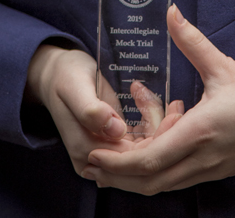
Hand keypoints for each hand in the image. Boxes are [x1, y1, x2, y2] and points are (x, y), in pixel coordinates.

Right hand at [25, 43, 183, 176]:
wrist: (57, 74)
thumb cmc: (65, 77)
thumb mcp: (75, 87)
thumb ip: (91, 110)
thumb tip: (114, 130)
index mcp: (85, 151)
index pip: (129, 158)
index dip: (155, 140)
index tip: (173, 116)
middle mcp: (96, 159)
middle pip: (140, 156)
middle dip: (162, 133)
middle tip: (177, 107)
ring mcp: (107, 152)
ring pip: (144, 149)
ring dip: (160, 127)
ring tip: (172, 103)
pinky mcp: (115, 142)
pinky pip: (141, 141)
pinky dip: (153, 124)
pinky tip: (154, 102)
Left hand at [82, 5, 234, 193]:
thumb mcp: (223, 65)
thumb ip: (191, 41)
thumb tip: (170, 11)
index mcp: (201, 132)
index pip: (150, 160)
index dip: (118, 162)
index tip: (94, 153)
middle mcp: (203, 158)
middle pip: (151, 182)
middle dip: (118, 176)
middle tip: (91, 163)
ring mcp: (210, 168)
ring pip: (164, 184)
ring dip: (135, 177)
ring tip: (111, 163)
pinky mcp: (217, 170)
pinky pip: (179, 179)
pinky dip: (157, 173)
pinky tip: (146, 154)